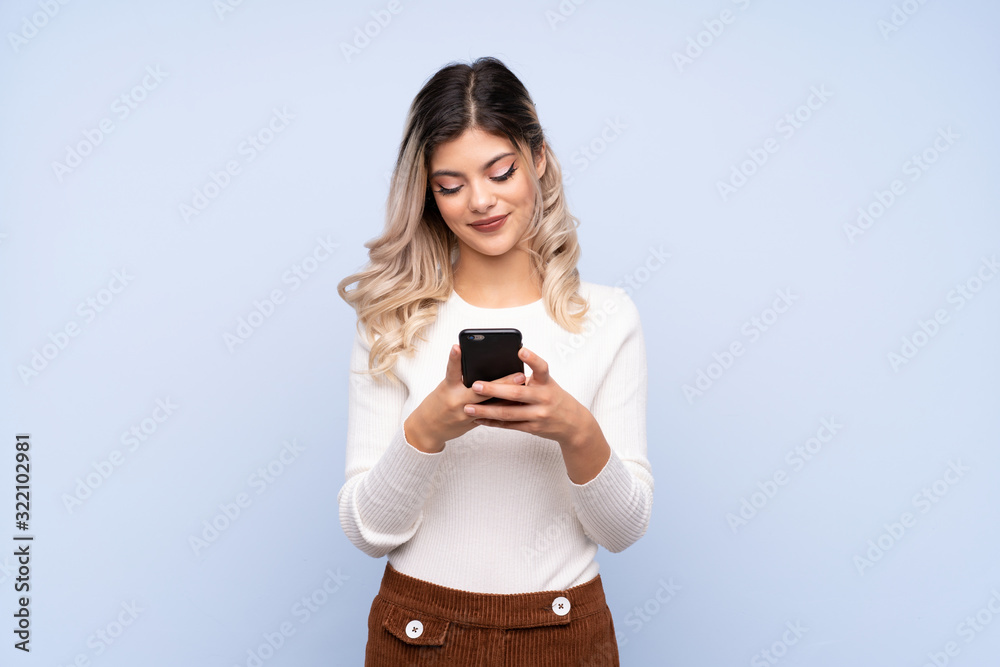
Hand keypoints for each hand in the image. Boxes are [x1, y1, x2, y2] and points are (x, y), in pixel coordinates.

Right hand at [403, 344, 524, 452]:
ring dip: (508, 397)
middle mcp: (456, 400)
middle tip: (519, 375)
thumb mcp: (445, 388)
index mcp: (447, 388)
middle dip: (502, 382)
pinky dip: (502, 408)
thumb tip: (483, 368)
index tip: (458, 346)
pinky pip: (490, 416)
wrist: (428, 429)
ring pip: (490, 405)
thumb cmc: (437, 404)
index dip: (454, 358)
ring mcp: (464, 414)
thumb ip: (460, 379)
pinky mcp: (471, 424)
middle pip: (481, 390)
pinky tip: (517, 404)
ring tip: (524, 390)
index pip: (451, 371)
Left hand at [462, 347, 589, 447]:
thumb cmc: (554, 398)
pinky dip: (493, 423)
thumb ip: (530, 378)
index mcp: (547, 383)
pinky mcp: (533, 428)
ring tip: (469, 408)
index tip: (520, 351)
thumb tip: (503, 370)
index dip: (532, 359)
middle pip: (516, 393)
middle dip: (493, 389)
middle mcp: (544, 398)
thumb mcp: (548, 384)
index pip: (541, 368)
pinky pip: (509, 425)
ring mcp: (539, 415)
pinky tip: (479, 420)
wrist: (573, 424)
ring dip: (486, 411)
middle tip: (475, 386)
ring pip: (508, 413)